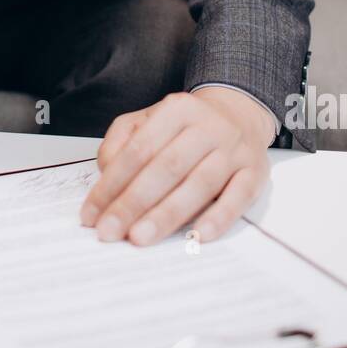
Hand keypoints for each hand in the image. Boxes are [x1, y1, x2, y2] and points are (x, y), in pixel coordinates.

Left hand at [79, 87, 276, 246]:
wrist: (239, 114)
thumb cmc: (185, 126)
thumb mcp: (147, 120)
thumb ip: (120, 142)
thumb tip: (106, 174)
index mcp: (176, 110)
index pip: (138, 150)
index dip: (111, 184)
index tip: (91, 214)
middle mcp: (207, 127)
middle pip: (166, 168)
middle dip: (133, 203)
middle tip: (110, 231)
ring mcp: (234, 150)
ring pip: (199, 184)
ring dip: (167, 214)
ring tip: (140, 238)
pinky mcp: (255, 172)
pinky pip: (238, 197)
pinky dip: (219, 218)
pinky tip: (198, 236)